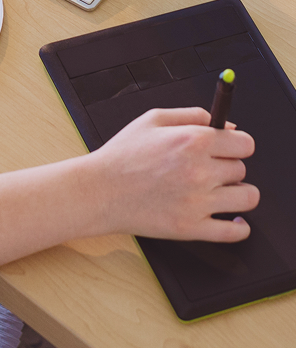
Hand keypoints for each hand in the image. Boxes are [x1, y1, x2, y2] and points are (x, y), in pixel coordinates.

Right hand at [87, 107, 256, 241]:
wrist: (100, 190)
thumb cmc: (122, 155)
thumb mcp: (153, 120)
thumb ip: (193, 115)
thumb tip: (228, 125)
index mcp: (192, 140)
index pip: (245, 143)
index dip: (238, 144)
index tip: (232, 148)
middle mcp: (200, 171)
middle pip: (242, 169)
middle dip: (228, 166)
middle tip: (209, 168)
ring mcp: (198, 202)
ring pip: (247, 197)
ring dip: (237, 193)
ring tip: (220, 191)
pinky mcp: (193, 228)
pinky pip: (235, 232)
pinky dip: (239, 227)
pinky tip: (232, 220)